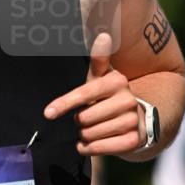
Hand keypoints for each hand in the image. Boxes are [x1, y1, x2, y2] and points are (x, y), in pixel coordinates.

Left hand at [43, 33, 144, 155]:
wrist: (136, 121)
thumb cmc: (109, 98)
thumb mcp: (101, 79)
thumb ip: (99, 60)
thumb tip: (103, 35)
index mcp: (118, 81)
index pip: (85, 94)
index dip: (64, 104)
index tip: (48, 113)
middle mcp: (128, 100)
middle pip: (85, 118)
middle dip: (79, 122)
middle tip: (85, 119)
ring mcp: (132, 121)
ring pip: (91, 134)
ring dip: (84, 136)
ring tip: (91, 130)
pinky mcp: (134, 140)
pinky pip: (100, 148)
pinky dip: (90, 148)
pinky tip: (91, 143)